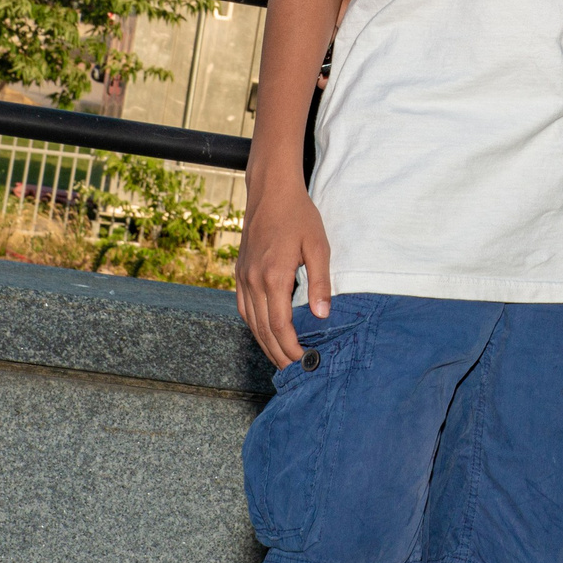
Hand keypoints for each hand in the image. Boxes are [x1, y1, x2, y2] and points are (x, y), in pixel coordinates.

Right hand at [235, 179, 332, 368]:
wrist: (270, 193)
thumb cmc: (299, 216)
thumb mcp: (318, 247)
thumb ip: (321, 282)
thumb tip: (323, 315)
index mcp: (273, 277)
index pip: (279, 326)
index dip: (291, 347)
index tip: (304, 361)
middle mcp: (253, 281)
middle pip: (263, 330)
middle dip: (278, 353)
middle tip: (295, 370)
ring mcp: (243, 278)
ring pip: (251, 322)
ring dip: (265, 343)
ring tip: (282, 358)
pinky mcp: (240, 274)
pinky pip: (244, 308)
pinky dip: (255, 326)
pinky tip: (266, 333)